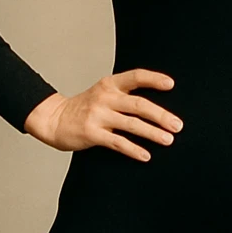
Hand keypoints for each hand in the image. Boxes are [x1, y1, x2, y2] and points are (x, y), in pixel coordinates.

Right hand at [24, 69, 181, 160]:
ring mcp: (97, 115)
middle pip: (138, 104)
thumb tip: (158, 107)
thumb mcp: (102, 93)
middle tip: (178, 125)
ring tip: (168, 140)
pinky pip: (117, 142)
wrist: (53, 119)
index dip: (154, 79)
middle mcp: (104, 98)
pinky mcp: (92, 133)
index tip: (171, 85)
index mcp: (109, 85)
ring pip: (131, 124)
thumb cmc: (84, 108)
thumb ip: (124, 95)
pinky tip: (146, 155)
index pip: (135, 77)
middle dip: (160, 115)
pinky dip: (133, 149)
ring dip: (152, 133)